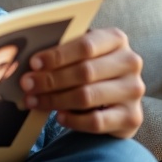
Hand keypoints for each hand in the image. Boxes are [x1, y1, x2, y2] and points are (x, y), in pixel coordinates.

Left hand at [20, 27, 144, 138]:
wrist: (115, 102)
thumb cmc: (90, 71)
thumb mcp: (79, 56)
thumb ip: (61, 54)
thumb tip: (31, 65)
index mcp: (116, 39)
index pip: (85, 45)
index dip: (57, 55)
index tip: (34, 63)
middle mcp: (130, 62)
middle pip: (85, 72)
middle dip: (50, 79)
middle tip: (27, 85)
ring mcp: (134, 90)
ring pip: (87, 96)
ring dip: (55, 100)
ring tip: (33, 101)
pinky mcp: (132, 117)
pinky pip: (96, 121)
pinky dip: (72, 120)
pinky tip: (58, 116)